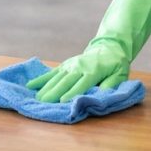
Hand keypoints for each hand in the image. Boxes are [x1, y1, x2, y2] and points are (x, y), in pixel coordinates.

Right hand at [27, 0, 150, 102]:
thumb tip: (101, 94)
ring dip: (46, 88)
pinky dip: (41, 79)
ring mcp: (70, 65)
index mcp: (93, 71)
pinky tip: (30, 85)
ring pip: (56, 78)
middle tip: (43, 102)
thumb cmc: (115, 65)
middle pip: (65, 81)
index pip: (81, 84)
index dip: (71, 93)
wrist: (108, 48)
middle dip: (54, 92)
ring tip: (37, 98)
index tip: (62, 101)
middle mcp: (79, 67)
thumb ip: (111, 84)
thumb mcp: (120, 74)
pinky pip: (52, 73)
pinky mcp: (65, 65)